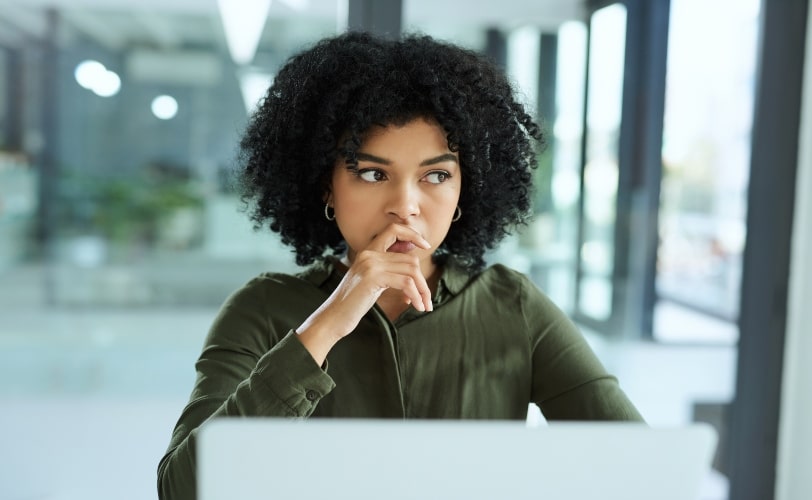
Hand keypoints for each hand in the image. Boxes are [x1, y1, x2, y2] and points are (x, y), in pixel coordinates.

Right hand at [295, 223, 431, 363]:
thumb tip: (414, 266)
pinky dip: (416, 295)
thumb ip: (389, 270)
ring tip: (424, 306)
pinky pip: (406, 282)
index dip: (412, 234)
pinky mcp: (372, 277)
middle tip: (428, 299)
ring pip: (411, 270)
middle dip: (423, 280)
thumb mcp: (373, 281)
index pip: (394, 229)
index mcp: (368, 251)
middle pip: (410, 258)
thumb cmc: (354, 303)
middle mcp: (369, 254)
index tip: (426, 245)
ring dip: (423, 290)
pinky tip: (417, 306)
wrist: (334, 318)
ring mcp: (370, 264)